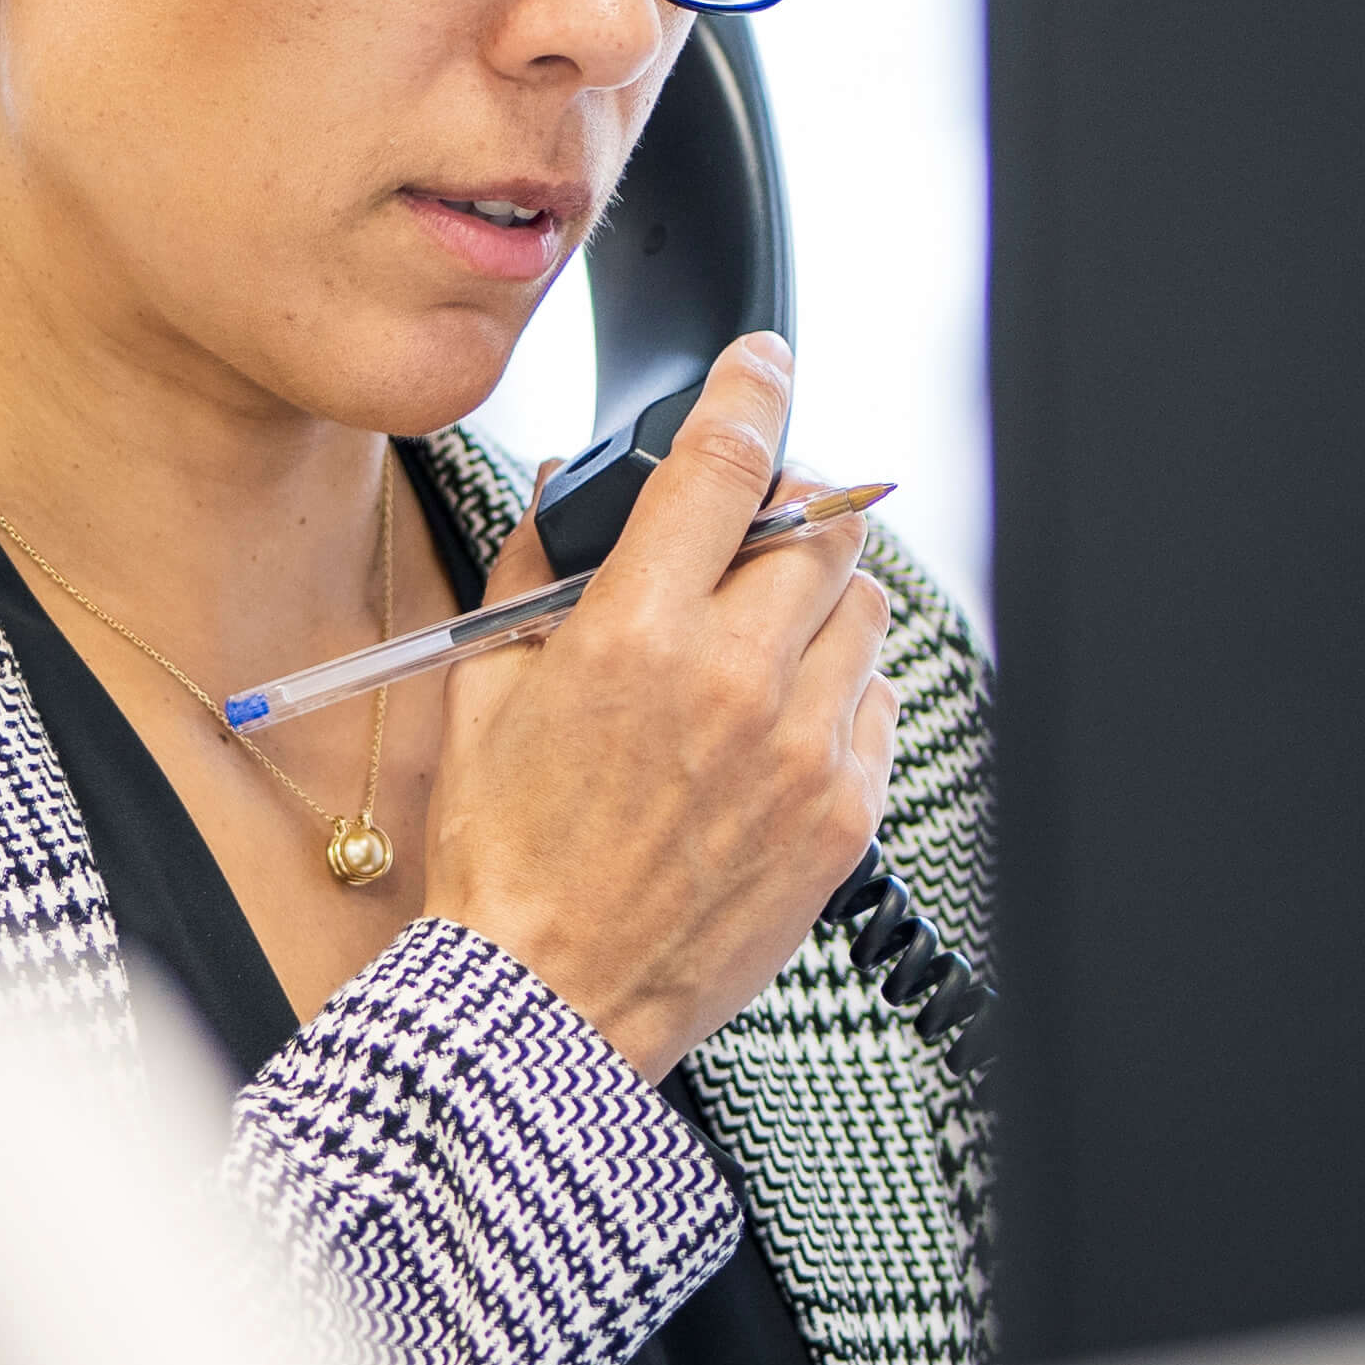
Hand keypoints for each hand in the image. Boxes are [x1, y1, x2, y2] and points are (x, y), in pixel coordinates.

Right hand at [425, 332, 894, 1078]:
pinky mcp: (843, 814)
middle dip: (788, 512)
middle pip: (820, 527)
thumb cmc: (507, 862)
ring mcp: (802, 751)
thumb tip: (565, 494)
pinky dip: (839, 693)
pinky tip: (776, 725)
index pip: (727, 462)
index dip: (753, 389)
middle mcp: (734, 684)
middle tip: (749, 536)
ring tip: (755, 647)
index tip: (763, 364)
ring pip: (862, 610)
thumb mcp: (485, 694)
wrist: (549, 1000)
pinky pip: (878, 705)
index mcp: (636, 637)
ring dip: (817, 603)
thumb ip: (532, 572)